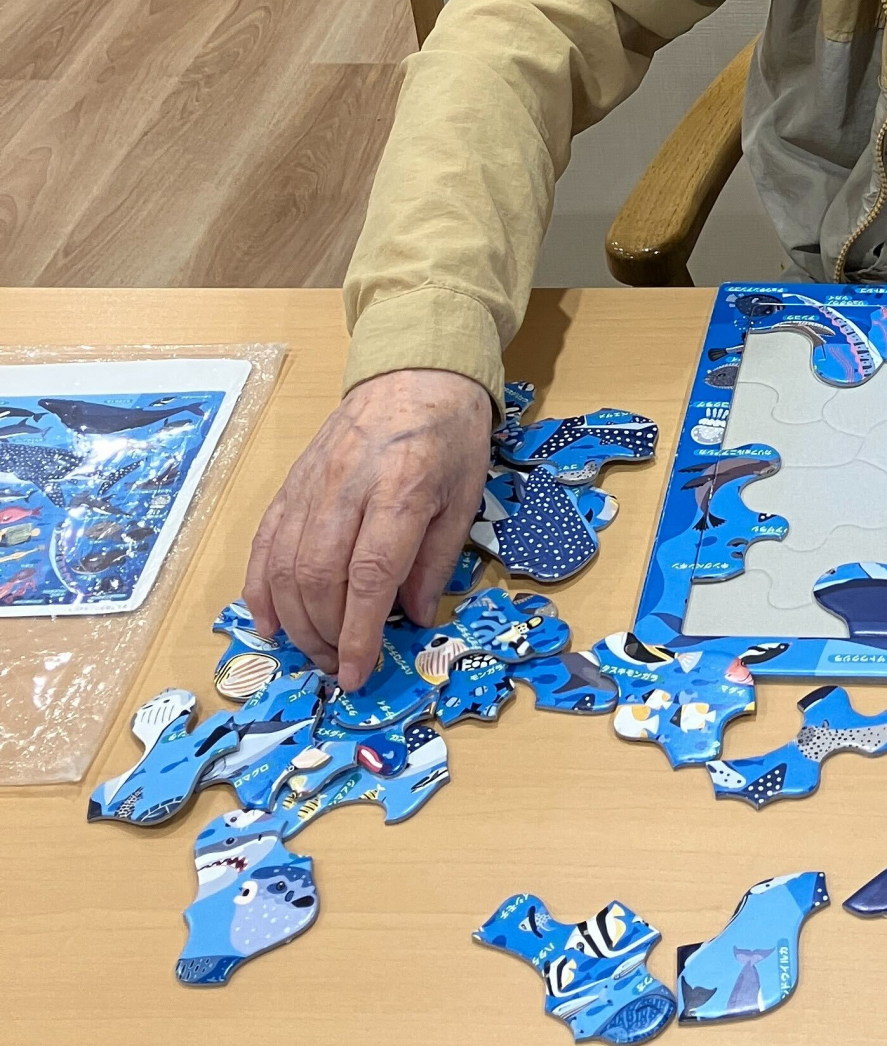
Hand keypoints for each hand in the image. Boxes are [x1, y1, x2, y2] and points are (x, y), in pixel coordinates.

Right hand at [243, 369, 493, 688]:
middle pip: (319, 576)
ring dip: (294, 620)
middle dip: (324, 635)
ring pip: (285, 564)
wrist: (415, 371)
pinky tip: (269, 621)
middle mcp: (348, 486)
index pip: (369, 575)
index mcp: (401, 489)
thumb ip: (436, 560)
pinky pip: (266, 539)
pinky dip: (261, 585)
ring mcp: (313, 482)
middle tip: (339, 667)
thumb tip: (413, 618)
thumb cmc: (450, 435)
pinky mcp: (292, 480)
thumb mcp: (465, 496)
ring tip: (313, 652)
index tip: (357, 673)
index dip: (359, 632)